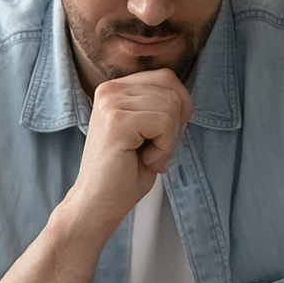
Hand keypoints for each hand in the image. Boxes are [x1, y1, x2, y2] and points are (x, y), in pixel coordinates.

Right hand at [64, 69, 192, 233]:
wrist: (97, 204)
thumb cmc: (124, 174)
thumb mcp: (148, 132)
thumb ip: (162, 107)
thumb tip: (186, 97)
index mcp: (116, 88)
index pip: (167, 78)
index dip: (178, 109)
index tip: (161, 138)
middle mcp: (110, 90)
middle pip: (173, 91)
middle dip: (176, 126)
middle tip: (154, 152)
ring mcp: (111, 103)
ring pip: (172, 106)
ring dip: (168, 140)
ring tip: (146, 156)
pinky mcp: (116, 121)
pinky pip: (164, 123)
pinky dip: (164, 148)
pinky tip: (144, 160)